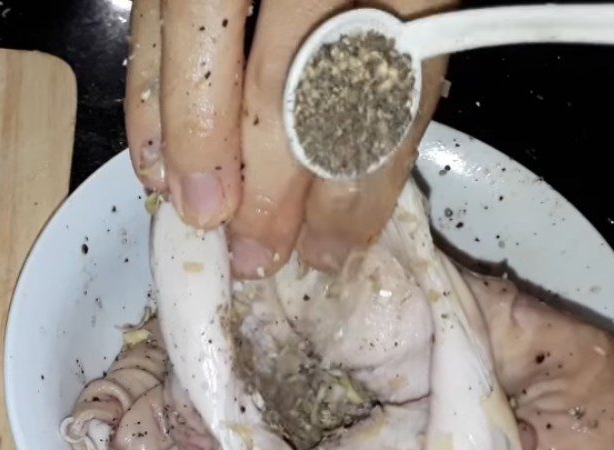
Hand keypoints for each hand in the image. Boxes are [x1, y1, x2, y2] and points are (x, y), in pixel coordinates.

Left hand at [125, 0, 451, 276]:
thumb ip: (169, 64)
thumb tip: (168, 174)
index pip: (205, 23)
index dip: (200, 133)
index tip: (201, 215)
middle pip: (300, 81)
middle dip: (275, 192)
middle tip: (260, 260)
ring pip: (377, 97)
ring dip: (348, 197)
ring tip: (325, 258)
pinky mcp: (445, 5)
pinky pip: (424, 93)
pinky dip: (390, 161)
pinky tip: (368, 208)